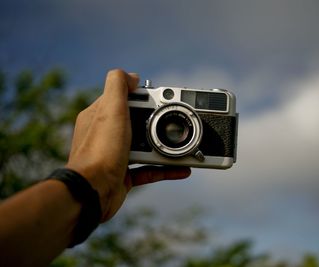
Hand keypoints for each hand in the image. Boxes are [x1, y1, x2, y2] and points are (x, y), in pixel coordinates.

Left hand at [66, 69, 189, 221]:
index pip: (125, 99)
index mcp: (99, 116)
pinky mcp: (124, 175)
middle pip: (138, 122)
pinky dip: (166, 169)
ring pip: (145, 147)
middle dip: (158, 122)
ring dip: (165, 146)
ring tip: (184, 144)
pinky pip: (149, 169)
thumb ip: (118, 85)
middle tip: (178, 121)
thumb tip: (132, 76)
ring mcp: (115, 156)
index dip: (144, 97)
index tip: (164, 99)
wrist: (92, 192)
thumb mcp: (110, 109)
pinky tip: (182, 169)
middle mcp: (105, 135)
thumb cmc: (101, 151)